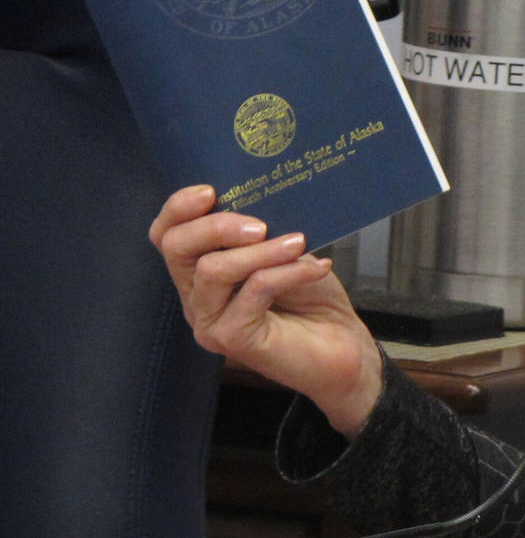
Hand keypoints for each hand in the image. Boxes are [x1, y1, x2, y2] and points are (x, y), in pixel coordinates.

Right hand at [150, 184, 383, 437]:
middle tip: (261, 225)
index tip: (211, 191)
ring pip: (212, 271)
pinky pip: (252, 292)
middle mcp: (196, 296)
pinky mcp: (232, 339)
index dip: (178, 209)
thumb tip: (263, 195)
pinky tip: (316, 267)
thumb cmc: (313, 298)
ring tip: (299, 243)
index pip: (167, 235)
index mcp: (201, 270)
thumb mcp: (287, 250)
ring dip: (260, 251)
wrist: (345, 347)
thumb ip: (264, 230)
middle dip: (216, 226)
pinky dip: (286, 272)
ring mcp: (210, 321)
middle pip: (176, 248)